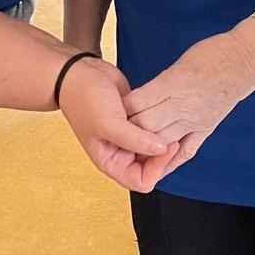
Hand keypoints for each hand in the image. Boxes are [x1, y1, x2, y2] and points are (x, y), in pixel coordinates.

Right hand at [56, 57, 175, 192]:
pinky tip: (166, 113)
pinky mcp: (136, 121)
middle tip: (174, 134)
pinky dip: (162, 124)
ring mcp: (129, 137)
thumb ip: (134, 140)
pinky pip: (154, 130)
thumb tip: (162, 150)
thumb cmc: (85, 99)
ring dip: (164, 138)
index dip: (157, 168)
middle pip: (151, 167)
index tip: (167, 146)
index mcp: (110, 162)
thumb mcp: (108, 122)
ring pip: (154, 148)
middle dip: (163, 155)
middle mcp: (121, 153)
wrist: (80, 73)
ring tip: (171, 122)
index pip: (141, 181)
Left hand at [123, 27, 254, 169]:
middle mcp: (184, 104)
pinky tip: (157, 166)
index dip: (121, 108)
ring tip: (130, 145)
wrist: (247, 58)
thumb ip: (160, 83)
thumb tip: (141, 99)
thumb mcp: (181, 61)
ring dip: (144, 144)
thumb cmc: (214, 53)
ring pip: (162, 140)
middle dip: (128, 128)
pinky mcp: (207, 128)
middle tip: (115, 129)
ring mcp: (197, 119)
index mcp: (175, 82)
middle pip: (145, 124)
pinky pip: (186, 152)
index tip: (111, 109)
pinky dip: (170, 161)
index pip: (138, 103)